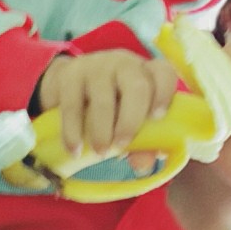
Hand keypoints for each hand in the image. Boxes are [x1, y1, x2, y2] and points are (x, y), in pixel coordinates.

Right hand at [36, 50, 176, 161]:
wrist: (66, 89)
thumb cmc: (109, 110)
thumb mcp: (128, 124)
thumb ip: (142, 145)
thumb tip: (143, 165)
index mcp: (147, 74)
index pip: (163, 74)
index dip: (164, 94)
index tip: (157, 117)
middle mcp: (125, 65)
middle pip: (136, 87)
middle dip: (131, 121)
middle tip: (121, 145)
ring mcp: (97, 67)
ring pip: (103, 97)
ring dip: (101, 130)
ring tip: (99, 152)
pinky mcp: (70, 75)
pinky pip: (72, 105)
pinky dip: (73, 131)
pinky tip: (74, 149)